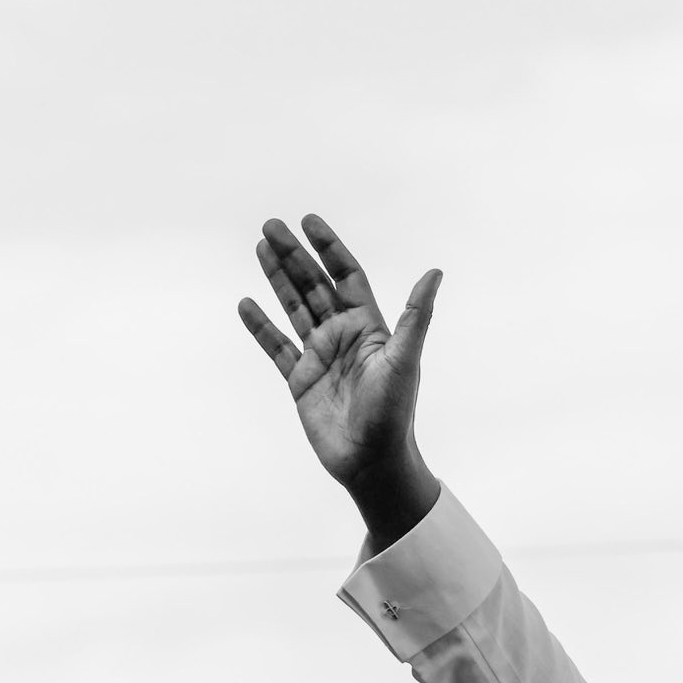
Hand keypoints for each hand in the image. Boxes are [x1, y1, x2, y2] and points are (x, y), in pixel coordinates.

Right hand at [238, 214, 440, 548]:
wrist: (372, 461)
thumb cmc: (394, 413)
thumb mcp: (404, 359)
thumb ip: (416, 315)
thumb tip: (436, 272)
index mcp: (370, 329)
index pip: (347, 277)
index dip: (329, 249)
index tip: (309, 221)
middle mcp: (344, 338)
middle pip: (314, 286)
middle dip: (294, 255)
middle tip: (271, 225)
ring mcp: (321, 358)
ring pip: (294, 308)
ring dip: (277, 279)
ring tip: (260, 246)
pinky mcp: (301, 381)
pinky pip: (276, 347)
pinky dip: (261, 326)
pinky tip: (246, 303)